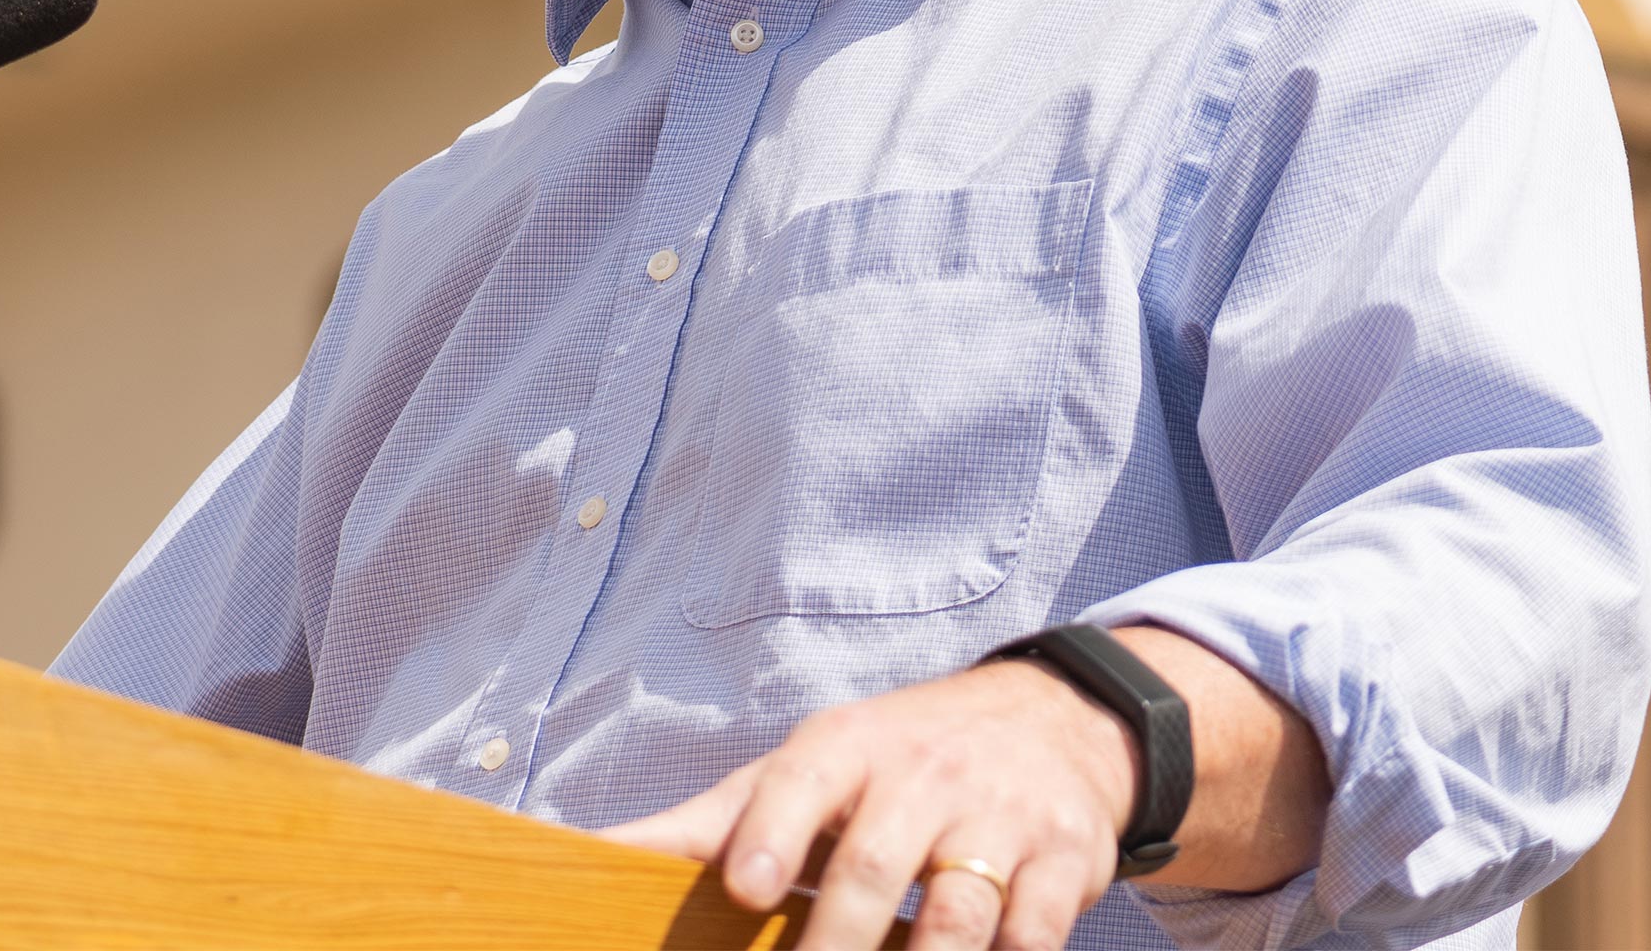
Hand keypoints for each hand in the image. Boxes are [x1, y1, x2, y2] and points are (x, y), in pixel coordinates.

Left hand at [603, 656, 1136, 950]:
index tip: (748, 887)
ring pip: (959, 912)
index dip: (773, 833)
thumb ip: (708, 824)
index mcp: (846, 750)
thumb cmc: (894, 763)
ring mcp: (998, 819)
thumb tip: (586, 857)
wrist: (1052, 722)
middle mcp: (923, 775)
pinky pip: (1036, 933)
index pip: (800, 784)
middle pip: (875, 867)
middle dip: (841, 941)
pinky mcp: (1064, 862)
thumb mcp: (806, 772)